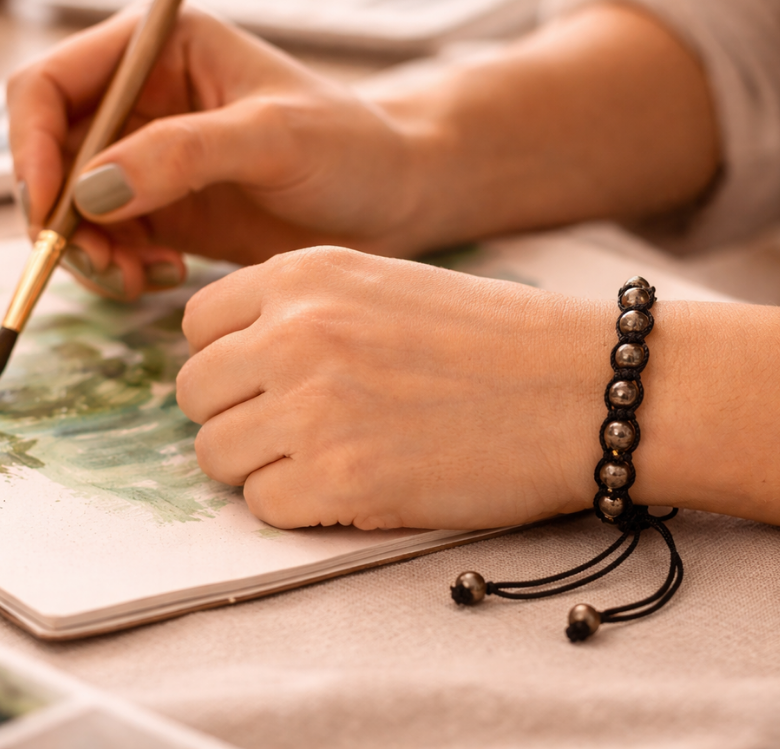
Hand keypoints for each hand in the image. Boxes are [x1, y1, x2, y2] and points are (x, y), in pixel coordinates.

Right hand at [8, 8, 419, 300]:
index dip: (29, 144)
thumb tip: (90, 191)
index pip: (51, 85)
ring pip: (74, 209)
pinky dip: (118, 269)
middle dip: (59, 215)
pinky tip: (163, 280)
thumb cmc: (352, 147)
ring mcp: (151, 161)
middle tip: (99, 263)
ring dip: (87, 252)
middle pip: (51, 155)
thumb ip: (186, 155)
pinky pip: (111, 243)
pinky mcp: (168, 212)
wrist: (393, 198)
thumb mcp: (275, 138)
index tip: (49, 207)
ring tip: (138, 281)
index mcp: (160, 52)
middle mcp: (144, 103)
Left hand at [176, 246, 605, 529]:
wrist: (584, 387)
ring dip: (263, 466)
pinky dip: (300, 506)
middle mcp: (295, 332)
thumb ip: (304, 313)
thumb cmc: (497, 341)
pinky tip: (358, 486)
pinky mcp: (340, 479)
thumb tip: (236, 364)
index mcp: (306, 274)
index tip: (264, 384)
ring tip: (333, 459)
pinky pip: (262, 506)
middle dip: (236, 418)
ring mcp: (312, 406)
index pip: (196, 326)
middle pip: (195, 394)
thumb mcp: (387, 289)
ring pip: (215, 456)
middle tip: (298, 432)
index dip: (228, 363)